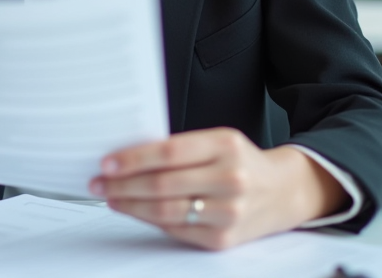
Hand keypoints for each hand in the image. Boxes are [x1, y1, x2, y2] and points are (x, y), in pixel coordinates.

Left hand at [89, 127, 347, 249]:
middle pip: (162, 184)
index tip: (107, 163)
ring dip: (130, 205)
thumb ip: (180, 148)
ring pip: (165, 211)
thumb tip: (127, 157)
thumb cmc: (241, 162)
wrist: (282, 192)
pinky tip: (135, 211)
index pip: (169, 152)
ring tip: (110, 197)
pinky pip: (176, 230)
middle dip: (122, 185)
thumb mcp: (217, 141)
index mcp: (225, 145)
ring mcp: (228, 212)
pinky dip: (150, 220)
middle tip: (99, 183)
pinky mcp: (223, 239)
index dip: (133, 159)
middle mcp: (230, 179)